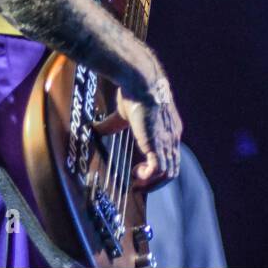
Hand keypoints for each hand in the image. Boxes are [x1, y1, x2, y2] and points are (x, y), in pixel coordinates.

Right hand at [94, 73, 183, 189]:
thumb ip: (113, 124)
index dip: (157, 169)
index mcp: (168, 130)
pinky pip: (159, 169)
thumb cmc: (134, 93)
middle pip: (172, 169)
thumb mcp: (124, 114)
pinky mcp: (158, 143)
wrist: (142, 82)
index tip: (139, 172)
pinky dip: (148, 176)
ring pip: (169, 173)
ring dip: (152, 183)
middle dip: (155, 182)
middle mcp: (172, 137)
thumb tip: (95, 129)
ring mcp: (168, 141)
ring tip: (136, 182)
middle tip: (138, 185)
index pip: (170, 157)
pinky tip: (136, 173)